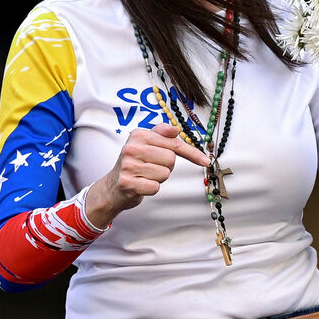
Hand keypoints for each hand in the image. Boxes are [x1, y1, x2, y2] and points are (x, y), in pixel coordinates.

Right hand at [85, 122, 210, 226]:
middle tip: (151, 167)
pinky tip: (141, 185)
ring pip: (164, 174)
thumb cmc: (135, 164)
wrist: (113, 187)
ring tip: (145, 175)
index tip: (205, 160)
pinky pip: (155, 187)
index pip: (174, 143)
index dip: (192, 153)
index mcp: (139, 135)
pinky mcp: (127, 182)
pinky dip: (151, 189)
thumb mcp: (147, 144)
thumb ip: (162, 135)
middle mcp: (131, 147)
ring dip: (158, 178)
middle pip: (171, 159)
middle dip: (166, 167)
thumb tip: (175, 129)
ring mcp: (128, 165)